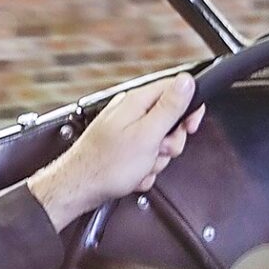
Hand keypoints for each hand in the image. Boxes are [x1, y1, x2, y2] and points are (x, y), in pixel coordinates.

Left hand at [28, 74, 203, 228]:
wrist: (79, 188)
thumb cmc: (105, 164)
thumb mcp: (147, 135)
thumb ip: (169, 107)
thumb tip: (186, 80)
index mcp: (137, 102)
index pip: (175, 90)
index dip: (188, 109)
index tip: (189, 126)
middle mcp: (130, 112)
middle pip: (170, 121)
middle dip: (169, 143)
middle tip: (157, 151)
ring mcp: (126, 131)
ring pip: (159, 144)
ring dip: (155, 160)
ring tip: (140, 166)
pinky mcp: (122, 149)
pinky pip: (146, 158)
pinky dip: (143, 169)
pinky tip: (132, 174)